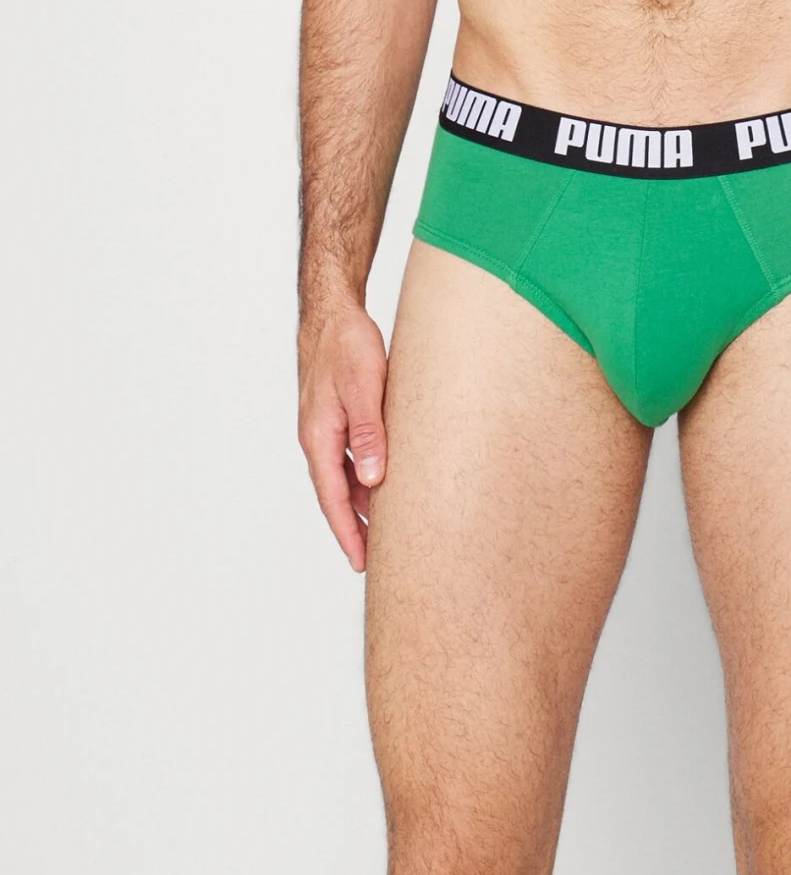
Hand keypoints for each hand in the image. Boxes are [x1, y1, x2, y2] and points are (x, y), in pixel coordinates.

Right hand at [297, 304, 388, 571]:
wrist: (332, 311)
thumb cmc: (346, 344)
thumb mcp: (364, 387)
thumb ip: (368, 433)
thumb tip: (373, 480)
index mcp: (319, 437)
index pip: (333, 498)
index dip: (348, 532)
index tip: (362, 563)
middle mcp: (318, 438)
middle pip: (337, 494)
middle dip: (356, 527)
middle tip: (379, 561)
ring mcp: (326, 428)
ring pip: (345, 476)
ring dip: (363, 502)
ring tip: (388, 529)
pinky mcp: (337, 416)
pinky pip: (350, 456)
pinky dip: (365, 475)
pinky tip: (385, 480)